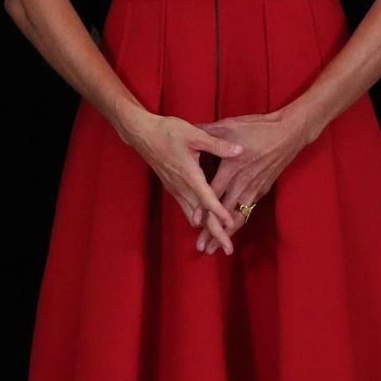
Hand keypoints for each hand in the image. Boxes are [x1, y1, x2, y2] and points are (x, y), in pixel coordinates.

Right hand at [122, 112, 242, 256]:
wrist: (142, 133)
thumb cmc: (167, 131)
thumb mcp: (194, 134)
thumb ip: (217, 145)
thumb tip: (239, 150)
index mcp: (189, 174)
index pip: (207, 199)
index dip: (219, 213)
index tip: (231, 225)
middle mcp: (181, 187)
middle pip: (200, 216)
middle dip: (215, 234)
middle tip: (228, 250)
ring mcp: (176, 189)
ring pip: (193, 216)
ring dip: (206, 230)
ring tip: (219, 243)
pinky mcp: (173, 188)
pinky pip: (187, 209)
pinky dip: (198, 220)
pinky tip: (205, 226)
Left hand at [196, 110, 308, 254]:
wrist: (289, 133)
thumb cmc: (259, 128)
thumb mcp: (230, 126)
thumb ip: (208, 131)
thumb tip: (188, 129)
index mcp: (232, 167)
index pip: (214, 192)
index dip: (204, 208)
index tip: (195, 222)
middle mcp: (243, 182)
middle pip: (225, 212)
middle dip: (213, 231)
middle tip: (202, 247)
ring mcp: (255, 188)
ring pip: (239, 216)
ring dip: (227, 233)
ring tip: (216, 248)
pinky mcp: (263, 190)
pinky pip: (249, 210)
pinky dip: (239, 223)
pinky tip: (232, 232)